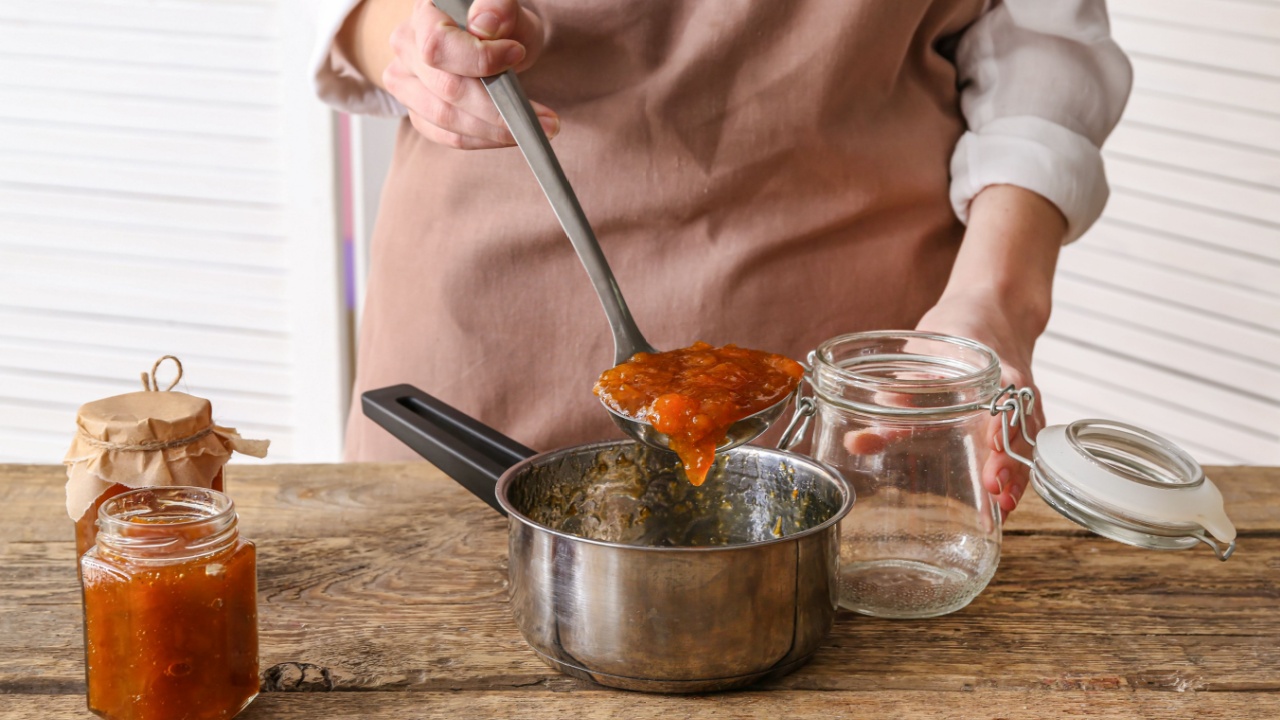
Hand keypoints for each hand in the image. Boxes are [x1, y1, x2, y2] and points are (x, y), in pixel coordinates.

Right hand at [384, 0, 557, 148]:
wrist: (494, 41)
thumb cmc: (500, 24)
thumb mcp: (508, 10)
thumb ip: (498, 9)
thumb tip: (485, 24)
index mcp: (424, 16)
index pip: (439, 45)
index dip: (479, 59)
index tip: (517, 54)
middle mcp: (407, 48)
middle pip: (446, 89)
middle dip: (497, 108)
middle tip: (543, 117)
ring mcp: (406, 82)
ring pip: (445, 118)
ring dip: (494, 131)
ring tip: (534, 129)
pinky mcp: (417, 111)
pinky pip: (447, 136)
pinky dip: (483, 140)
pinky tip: (510, 135)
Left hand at [915, 291, 1043, 520]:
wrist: (993, 312)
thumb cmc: (959, 332)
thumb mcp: (926, 354)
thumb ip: (898, 396)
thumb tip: (858, 439)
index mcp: (1000, 375)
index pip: (1006, 409)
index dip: (1000, 434)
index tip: (992, 457)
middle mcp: (1017, 395)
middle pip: (1020, 437)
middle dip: (1009, 468)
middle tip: (995, 495)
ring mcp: (1022, 410)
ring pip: (1024, 448)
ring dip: (1014, 480)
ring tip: (1000, 513)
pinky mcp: (1017, 421)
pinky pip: (1020, 450)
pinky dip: (1013, 476)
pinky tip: (999, 504)